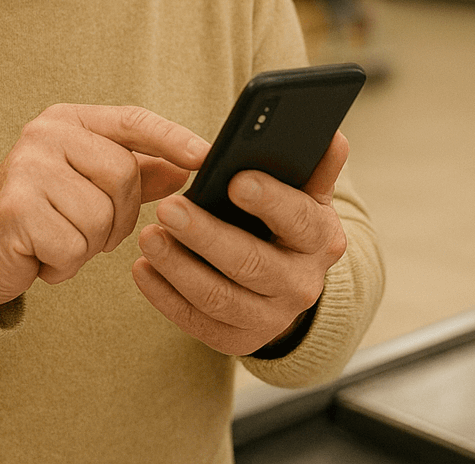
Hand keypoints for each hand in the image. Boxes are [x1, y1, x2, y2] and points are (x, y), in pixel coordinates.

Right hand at [0, 104, 209, 306]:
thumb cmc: (44, 214)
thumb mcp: (91, 186)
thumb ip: (138, 174)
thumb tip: (187, 167)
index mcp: (67, 120)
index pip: (131, 120)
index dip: (172, 138)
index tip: (206, 156)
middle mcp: (44, 135)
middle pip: (123, 175)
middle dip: (119, 217)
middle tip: (91, 232)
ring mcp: (27, 169)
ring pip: (101, 215)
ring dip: (89, 244)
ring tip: (60, 241)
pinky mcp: (16, 209)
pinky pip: (74, 245)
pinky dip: (66, 263)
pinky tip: (43, 257)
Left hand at [132, 131, 350, 355]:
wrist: (287, 285)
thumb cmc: (288, 224)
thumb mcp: (308, 196)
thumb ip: (315, 165)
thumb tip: (331, 134)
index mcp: (322, 240)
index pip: (298, 219)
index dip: (269, 200)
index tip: (234, 179)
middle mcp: (302, 285)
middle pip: (251, 262)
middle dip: (206, 235)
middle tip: (168, 208)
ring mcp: (270, 318)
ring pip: (218, 296)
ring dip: (178, 266)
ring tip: (148, 236)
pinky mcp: (237, 340)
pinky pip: (196, 321)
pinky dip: (164, 295)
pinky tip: (143, 269)